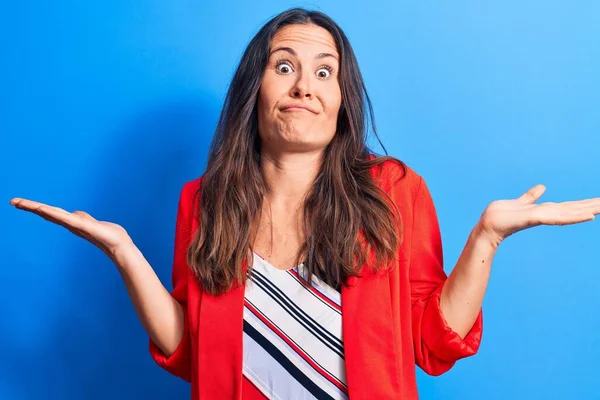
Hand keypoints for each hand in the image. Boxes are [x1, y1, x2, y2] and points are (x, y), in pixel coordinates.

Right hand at [10, 198, 133, 261]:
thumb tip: (74, 214)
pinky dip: (53, 213)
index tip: (19, 202)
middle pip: (46, 212)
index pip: (50, 212)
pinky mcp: (81, 225)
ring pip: (52, 214)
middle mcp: (70, 223)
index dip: (35, 207)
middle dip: (29, 207)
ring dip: (36, 207)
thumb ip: (81, 218)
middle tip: (13, 201)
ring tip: (21, 203)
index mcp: (71, 222)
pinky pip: (65, 218)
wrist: (119, 245)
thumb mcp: (91, 222)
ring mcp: (74, 224)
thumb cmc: (107, 235)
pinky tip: (42, 209)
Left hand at [477, 184, 599, 246]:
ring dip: (589, 210)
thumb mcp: (520, 202)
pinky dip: (575, 216)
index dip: (586, 204)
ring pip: (571, 213)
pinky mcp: (536, 217)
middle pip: (575, 209)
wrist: (487, 226)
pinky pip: (558, 217)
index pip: (570, 206)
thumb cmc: (501, 216)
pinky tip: (590, 216)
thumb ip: (531, 196)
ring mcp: (543, 217)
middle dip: (593, 206)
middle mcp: (547, 214)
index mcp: (545, 210)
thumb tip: (543, 187)